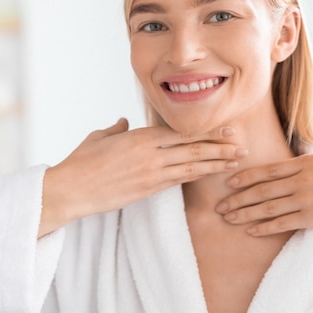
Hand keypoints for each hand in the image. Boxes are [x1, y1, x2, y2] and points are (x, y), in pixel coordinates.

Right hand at [39, 118, 245, 236]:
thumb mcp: (99, 138)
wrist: (70, 190)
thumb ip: (116, 129)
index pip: (182, 131)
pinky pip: (179, 181)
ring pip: (191, 166)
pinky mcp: (148, 190)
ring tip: (236, 163)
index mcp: (140, 137)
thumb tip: (124, 122)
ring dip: (216, 164)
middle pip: (193, 148)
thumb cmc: (81, 161)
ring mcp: (151, 174)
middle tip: (242, 147)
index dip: (207, 131)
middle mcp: (151, 154)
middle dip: (220, 147)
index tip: (226, 130)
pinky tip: (211, 174)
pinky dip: (197, 176)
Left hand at [215, 118, 312, 255]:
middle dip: (238, 197)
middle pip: (261, 188)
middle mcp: (302, 179)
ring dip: (244, 213)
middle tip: (220, 205)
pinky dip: (264, 227)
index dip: (246, 176)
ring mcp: (305, 199)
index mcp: (309, 162)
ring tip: (228, 219)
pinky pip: (282, 223)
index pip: (269, 168)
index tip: (230, 181)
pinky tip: (251, 231)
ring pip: (266, 207)